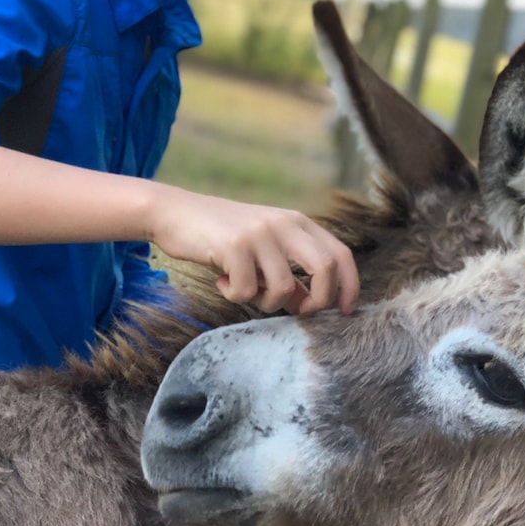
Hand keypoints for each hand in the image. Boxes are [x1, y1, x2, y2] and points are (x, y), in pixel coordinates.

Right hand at [146, 185, 358, 315]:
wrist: (174, 212)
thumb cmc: (220, 238)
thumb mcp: (261, 253)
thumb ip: (288, 277)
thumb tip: (308, 307)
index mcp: (297, 223)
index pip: (340, 254)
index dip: (350, 286)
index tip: (346, 312)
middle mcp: (284, 223)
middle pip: (326, 268)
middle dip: (319, 301)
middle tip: (298, 313)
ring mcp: (260, 232)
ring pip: (283, 287)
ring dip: (264, 303)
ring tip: (244, 290)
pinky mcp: (235, 244)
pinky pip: (246, 291)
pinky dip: (234, 296)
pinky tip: (221, 282)